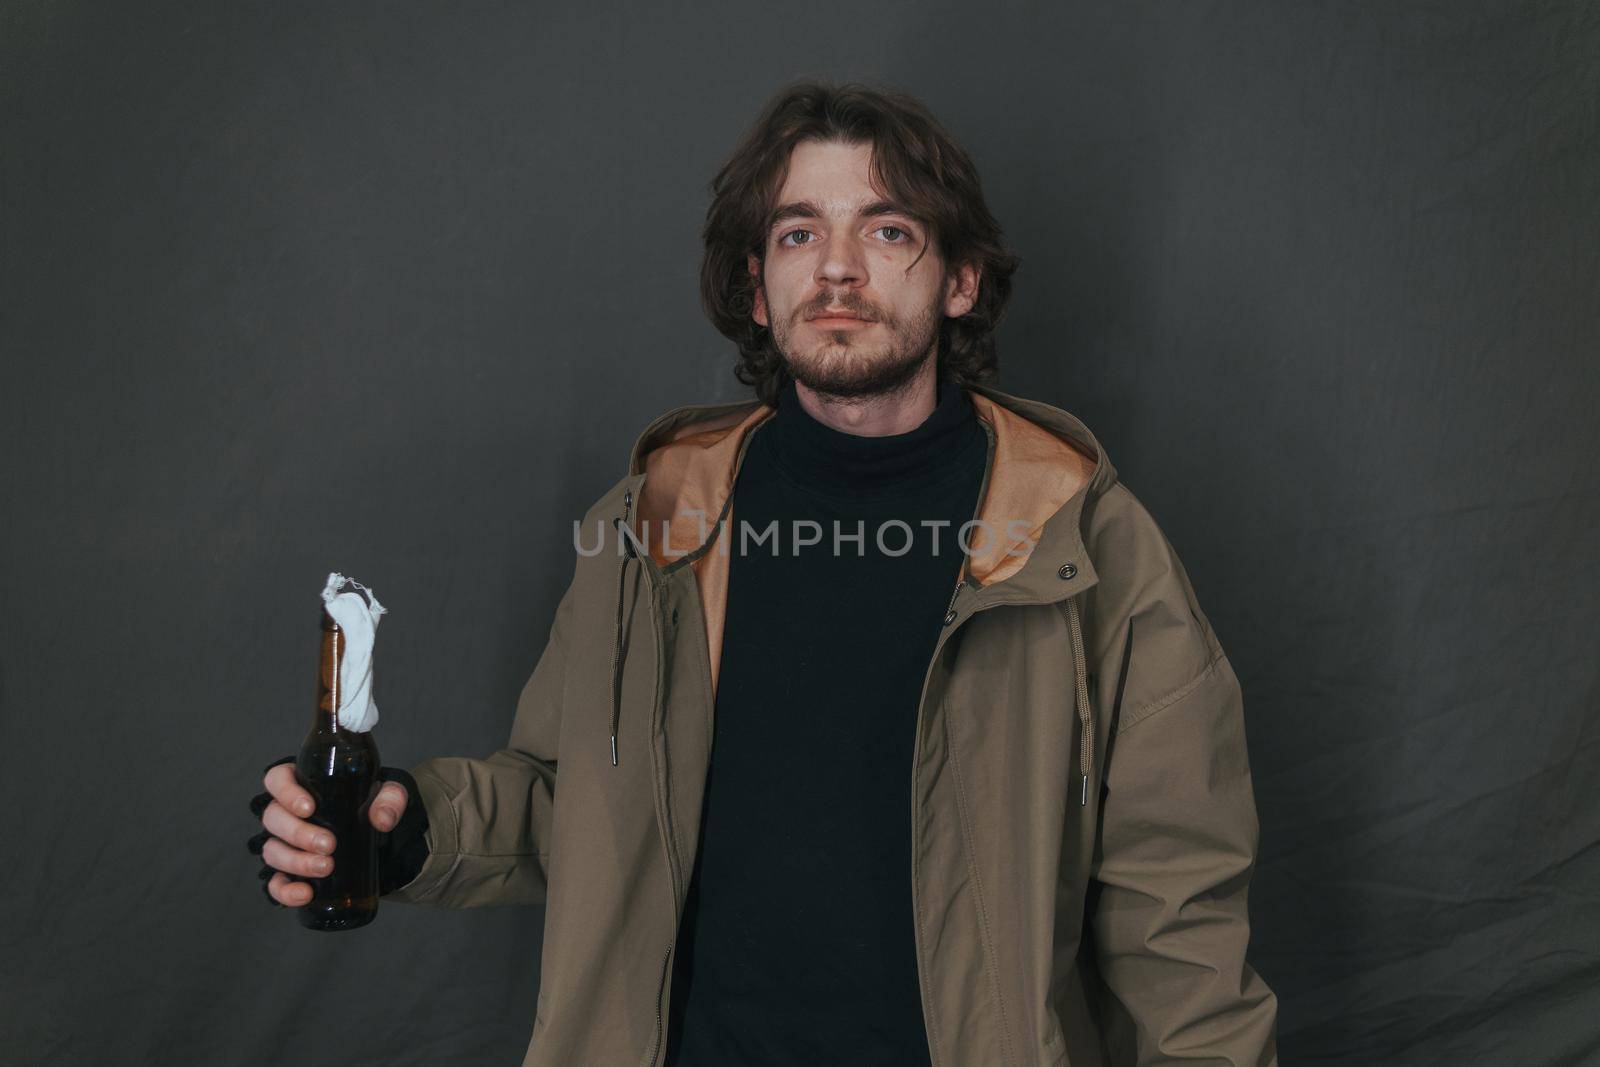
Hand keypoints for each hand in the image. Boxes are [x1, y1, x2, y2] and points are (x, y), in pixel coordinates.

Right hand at [245, 755, 410, 906]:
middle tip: (328, 844)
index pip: (278, 779)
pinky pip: (277, 883)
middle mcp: (289, 813)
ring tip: (325, 867)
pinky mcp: (292, 872)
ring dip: (295, 861)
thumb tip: (382, 820)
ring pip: (272, 850)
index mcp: (305, 784)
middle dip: (298, 833)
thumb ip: (391, 799)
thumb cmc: (378, 807)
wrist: (386, 840)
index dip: (285, 792)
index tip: (308, 808)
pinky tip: (305, 894)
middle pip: (273, 818)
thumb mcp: (392, 794)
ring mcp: (287, 844)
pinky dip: (285, 891)